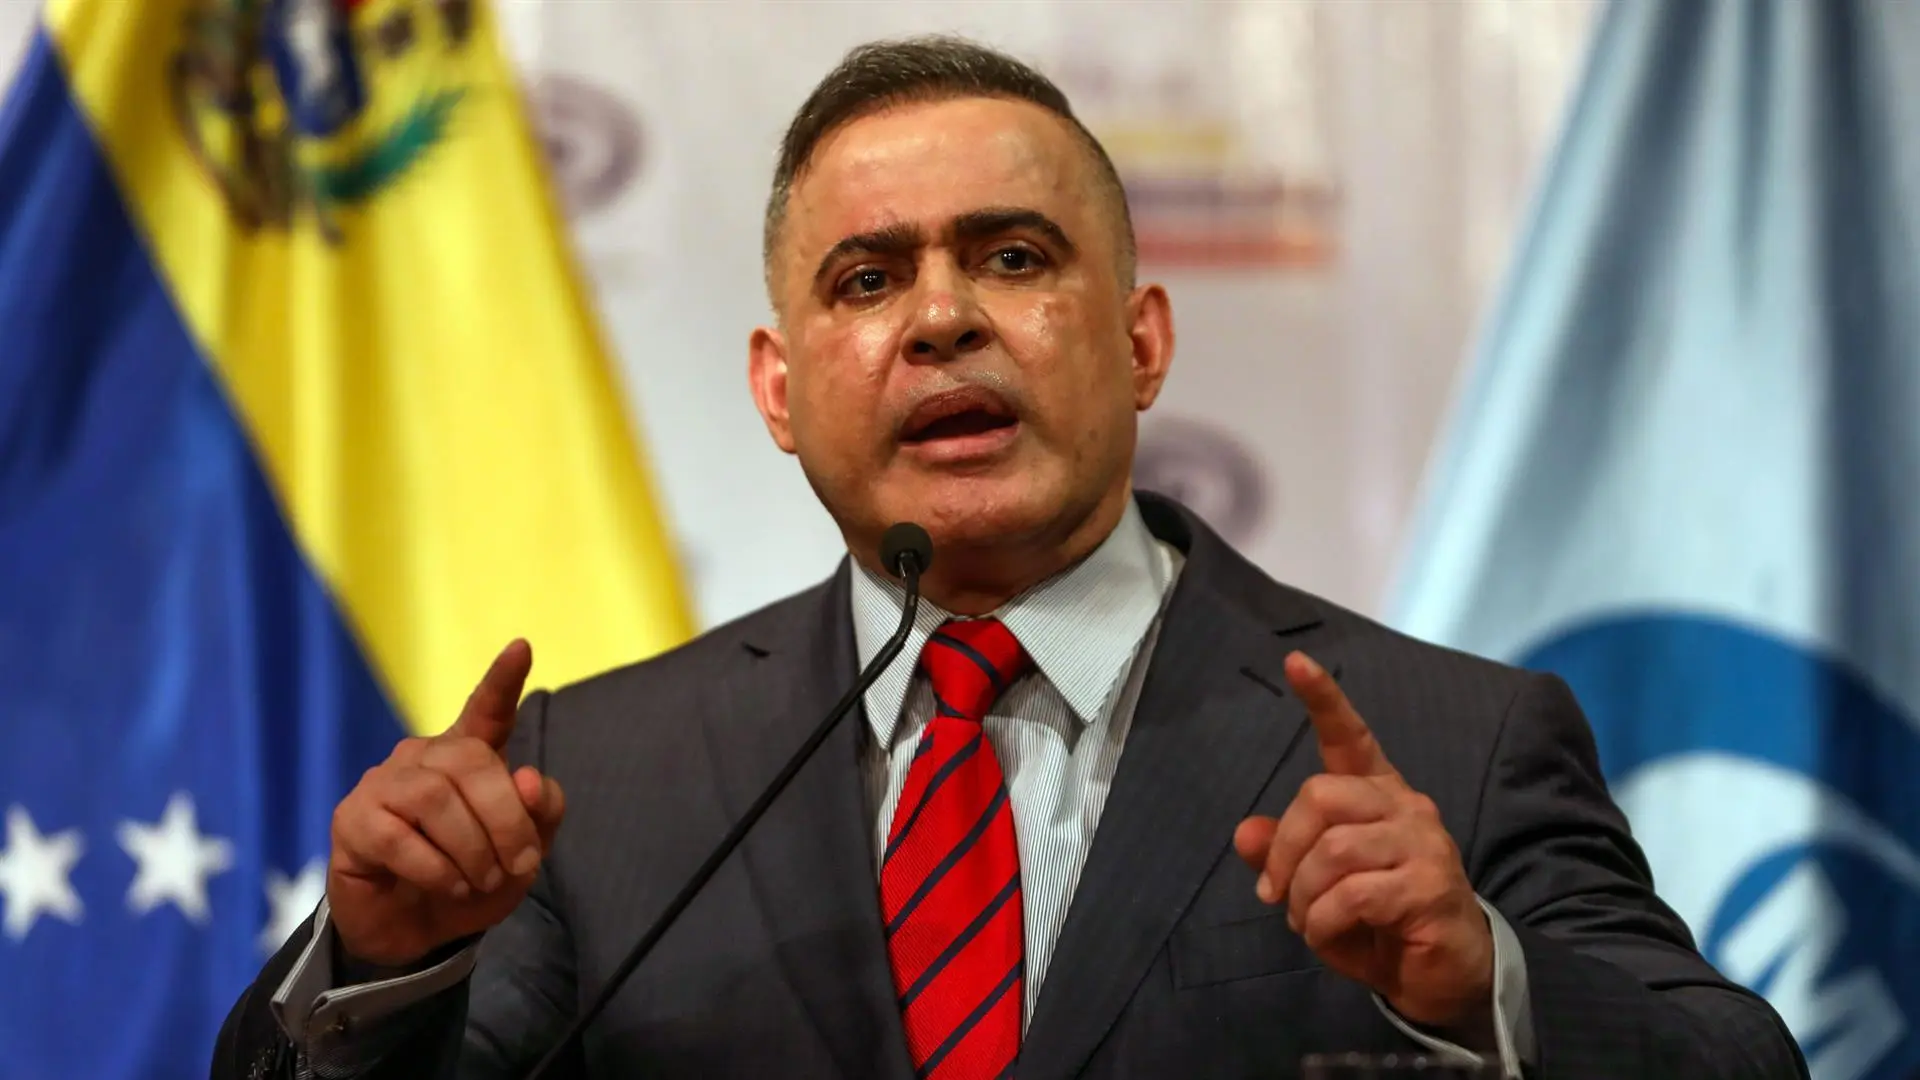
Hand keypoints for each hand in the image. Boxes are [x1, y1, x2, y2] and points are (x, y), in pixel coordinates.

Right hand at [327, 640, 565, 966]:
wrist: (416, 935)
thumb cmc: (470, 882)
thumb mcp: (521, 856)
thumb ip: (540, 815)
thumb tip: (530, 778)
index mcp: (468, 756)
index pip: (486, 711)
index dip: (502, 681)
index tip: (522, 648)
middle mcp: (423, 759)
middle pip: (472, 762)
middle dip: (507, 818)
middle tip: (520, 865)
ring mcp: (382, 784)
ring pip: (435, 798)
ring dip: (471, 849)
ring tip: (481, 880)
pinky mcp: (352, 821)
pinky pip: (398, 837)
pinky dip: (436, 869)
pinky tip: (447, 885)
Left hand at [1233, 652, 1492, 1028]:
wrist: (1444, 974)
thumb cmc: (1379, 923)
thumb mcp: (1317, 888)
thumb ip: (1282, 855)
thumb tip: (1244, 833)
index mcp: (1378, 796)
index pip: (1351, 737)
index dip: (1324, 699)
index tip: (1296, 661)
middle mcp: (1405, 807)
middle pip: (1319, 796)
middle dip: (1284, 850)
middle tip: (1277, 895)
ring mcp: (1423, 844)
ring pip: (1332, 849)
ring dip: (1302, 896)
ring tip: (1308, 922)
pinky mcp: (1430, 886)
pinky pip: (1352, 894)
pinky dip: (1323, 921)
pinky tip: (1327, 935)